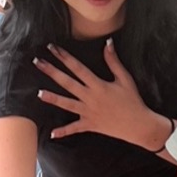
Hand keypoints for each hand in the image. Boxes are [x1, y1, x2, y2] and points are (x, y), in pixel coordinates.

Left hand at [35, 40, 167, 146]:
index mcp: (98, 85)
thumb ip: (114, 61)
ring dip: (52, 98)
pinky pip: (75, 129)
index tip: (52, 48)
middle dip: (51, 71)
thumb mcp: (125, 79)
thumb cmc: (133, 101)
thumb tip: (108, 43)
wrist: (139, 125)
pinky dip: (64, 132)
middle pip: (67, 83)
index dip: (64, 56)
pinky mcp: (90, 125)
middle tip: (36, 62)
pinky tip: (52, 134)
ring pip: (67, 104)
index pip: (77, 67)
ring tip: (38, 93)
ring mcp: (89, 112)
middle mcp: (90, 98)